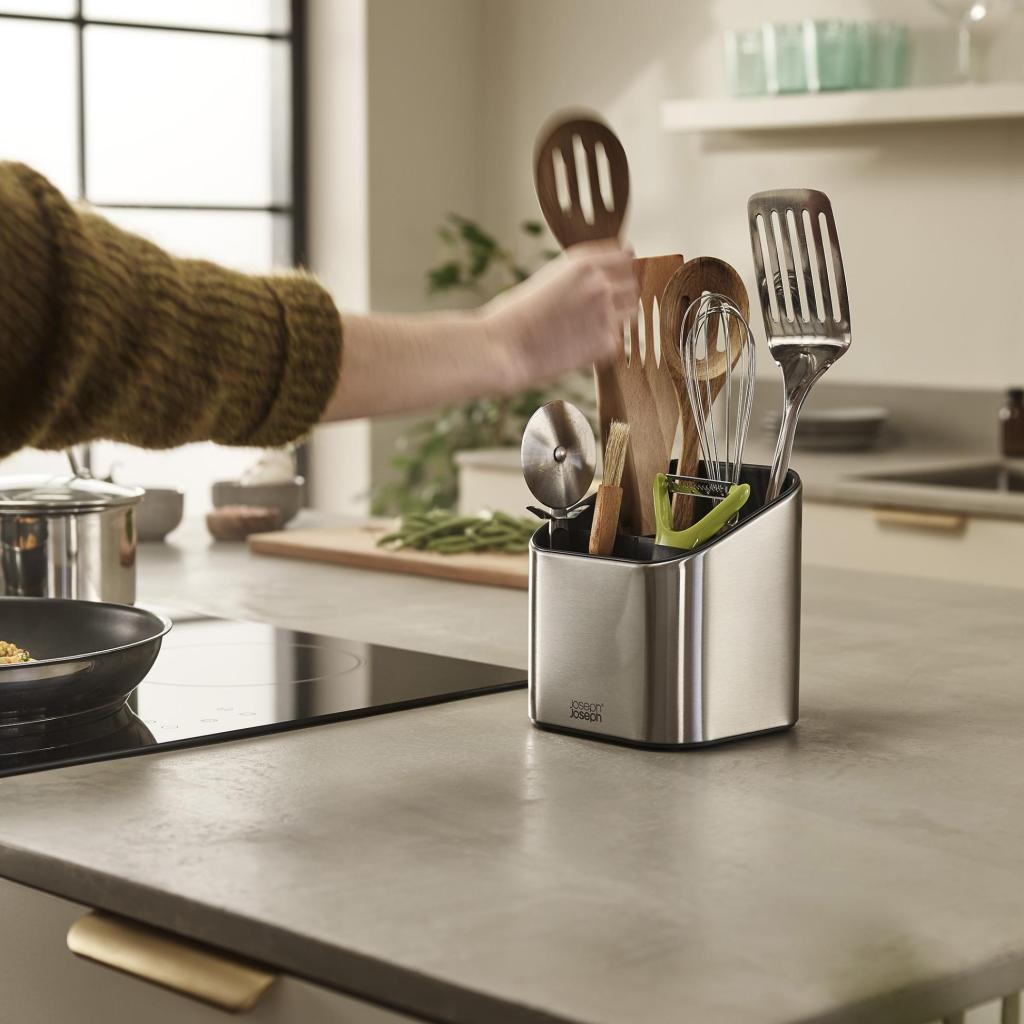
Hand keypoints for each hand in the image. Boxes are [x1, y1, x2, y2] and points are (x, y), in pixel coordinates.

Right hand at [483, 240, 637, 390]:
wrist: (503, 348)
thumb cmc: (514, 317)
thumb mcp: (546, 280)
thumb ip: (577, 279)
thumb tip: (600, 285)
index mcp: (583, 262)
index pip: (624, 255)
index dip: (620, 268)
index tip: (615, 278)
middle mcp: (600, 283)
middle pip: (632, 284)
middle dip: (621, 295)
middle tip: (601, 310)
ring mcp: (606, 313)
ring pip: (632, 312)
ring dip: (618, 319)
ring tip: (591, 329)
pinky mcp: (606, 343)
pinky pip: (617, 341)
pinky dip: (603, 345)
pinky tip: (579, 347)